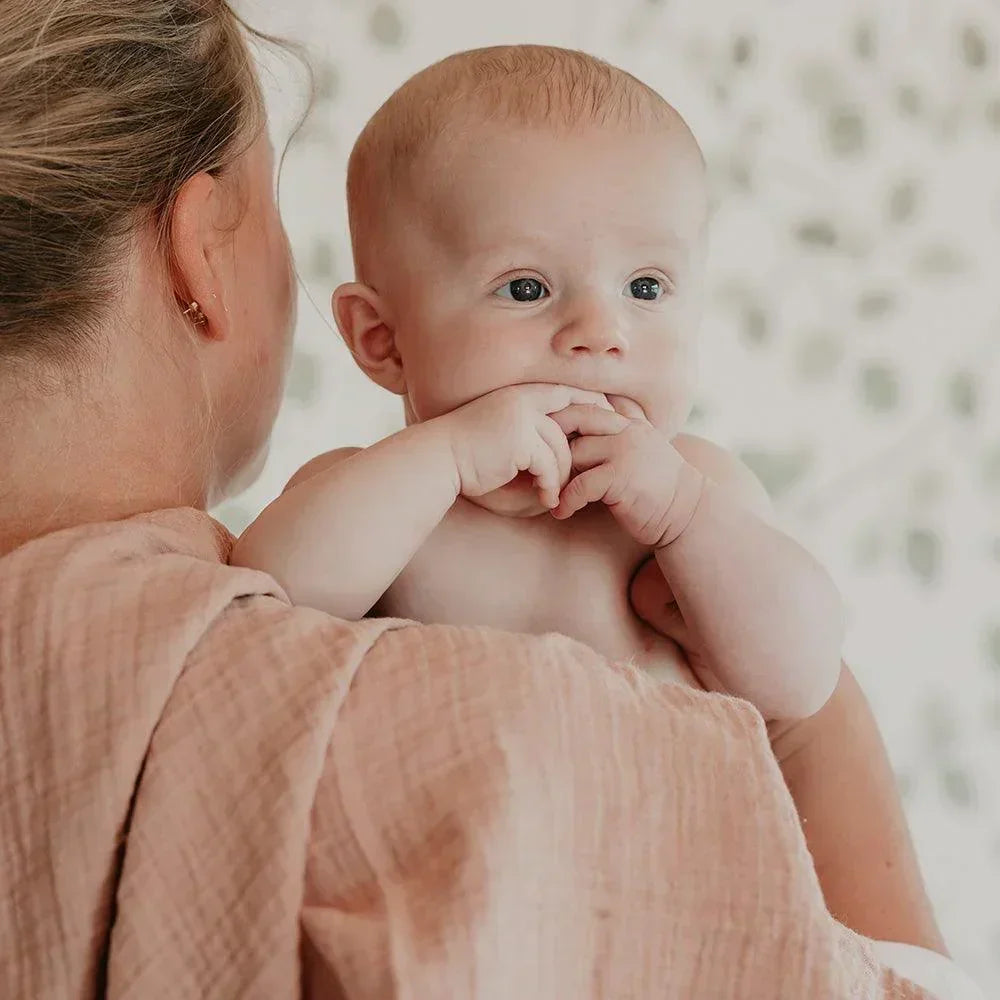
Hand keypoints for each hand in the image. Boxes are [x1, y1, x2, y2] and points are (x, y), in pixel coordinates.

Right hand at [440, 384, 617, 508]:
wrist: (436, 460)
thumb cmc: (467, 457)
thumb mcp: (504, 440)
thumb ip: (534, 440)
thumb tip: (569, 457)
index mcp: (519, 395)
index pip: (565, 392)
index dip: (589, 404)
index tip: (607, 421)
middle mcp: (523, 399)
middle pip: (574, 416)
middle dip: (593, 435)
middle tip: (605, 458)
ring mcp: (522, 417)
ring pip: (562, 447)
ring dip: (563, 475)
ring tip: (557, 494)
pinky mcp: (520, 438)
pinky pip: (549, 464)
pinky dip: (551, 485)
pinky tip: (546, 499)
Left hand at [549, 396, 703, 547]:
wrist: (689, 515)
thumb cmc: (658, 490)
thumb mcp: (641, 453)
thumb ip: (617, 438)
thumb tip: (577, 437)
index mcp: (631, 421)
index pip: (589, 403)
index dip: (563, 413)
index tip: (542, 431)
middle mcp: (628, 429)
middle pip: (576, 417)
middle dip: (552, 435)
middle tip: (536, 456)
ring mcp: (625, 450)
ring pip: (574, 452)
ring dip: (557, 474)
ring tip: (548, 490)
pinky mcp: (620, 476)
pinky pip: (580, 485)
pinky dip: (566, 501)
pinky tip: (561, 512)